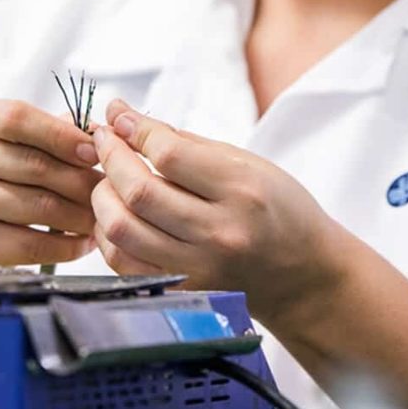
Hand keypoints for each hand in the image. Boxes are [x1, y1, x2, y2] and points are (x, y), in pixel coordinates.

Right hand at [0, 100, 102, 265]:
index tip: (95, 152)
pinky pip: (30, 244)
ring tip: (100, 219)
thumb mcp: (15, 143)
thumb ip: (55, 131)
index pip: (19, 118)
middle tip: (109, 193)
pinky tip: (81, 243)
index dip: (62, 135)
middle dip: (82, 182)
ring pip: (39, 206)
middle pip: (36, 165)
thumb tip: (100, 133)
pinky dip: (65, 246)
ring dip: (80, 216)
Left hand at [90, 99, 346, 322]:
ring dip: (103, 198)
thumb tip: (125, 118)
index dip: (134, 130)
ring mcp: (199, 268)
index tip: (118, 116)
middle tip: (103, 142)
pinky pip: (124, 263)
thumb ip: (184, 143)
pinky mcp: (183, 292)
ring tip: (107, 181)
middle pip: (138, 192)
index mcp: (242, 191)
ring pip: (122, 230)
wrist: (304, 275)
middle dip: (110, 158)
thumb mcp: (248, 164)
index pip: (168, 154)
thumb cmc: (279, 211)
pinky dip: (109, 235)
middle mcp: (220, 233)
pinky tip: (116, 216)